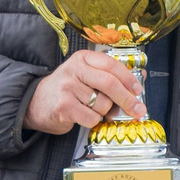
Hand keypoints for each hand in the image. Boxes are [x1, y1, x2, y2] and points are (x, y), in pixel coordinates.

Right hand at [25, 50, 145, 133]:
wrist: (37, 103)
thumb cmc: (69, 89)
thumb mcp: (87, 75)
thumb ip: (112, 75)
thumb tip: (142, 76)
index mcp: (83, 58)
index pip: (111, 65)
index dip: (128, 78)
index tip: (138, 90)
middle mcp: (74, 70)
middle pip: (109, 84)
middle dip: (127, 99)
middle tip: (138, 109)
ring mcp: (67, 88)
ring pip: (102, 104)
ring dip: (105, 111)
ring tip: (95, 109)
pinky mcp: (63, 107)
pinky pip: (92, 118)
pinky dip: (94, 120)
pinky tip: (85, 115)